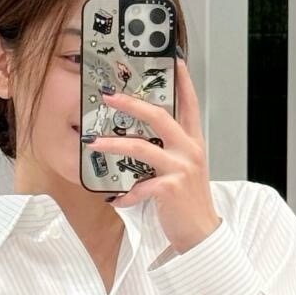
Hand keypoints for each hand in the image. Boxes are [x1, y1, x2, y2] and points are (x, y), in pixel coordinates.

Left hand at [86, 59, 220, 253]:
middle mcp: (189, 150)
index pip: (189, 104)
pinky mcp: (169, 188)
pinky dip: (126, 194)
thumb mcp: (184, 169)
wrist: (202, 233)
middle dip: (131, 103)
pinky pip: (140, 186)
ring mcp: (180, 168)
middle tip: (109, 96)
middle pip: (159, 116)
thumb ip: (168, 150)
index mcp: (193, 142)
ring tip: (93, 142)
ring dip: (113, 144)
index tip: (174, 61)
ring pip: (141, 147)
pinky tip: (117, 199)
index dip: (183, 82)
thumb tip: (141, 138)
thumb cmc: (188, 200)